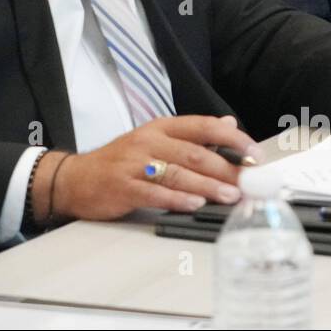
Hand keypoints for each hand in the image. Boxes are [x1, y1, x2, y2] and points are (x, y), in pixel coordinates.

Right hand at [36, 115, 262, 221]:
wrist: (75, 178)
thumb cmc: (120, 162)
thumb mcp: (154, 140)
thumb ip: (192, 135)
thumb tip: (230, 126)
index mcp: (160, 128)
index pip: (202, 126)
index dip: (231, 139)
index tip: (254, 153)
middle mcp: (148, 141)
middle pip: (194, 152)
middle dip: (226, 168)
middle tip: (248, 182)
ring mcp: (134, 164)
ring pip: (177, 173)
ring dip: (207, 185)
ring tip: (230, 196)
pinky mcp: (123, 187)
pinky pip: (154, 193)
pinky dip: (176, 199)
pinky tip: (195, 205)